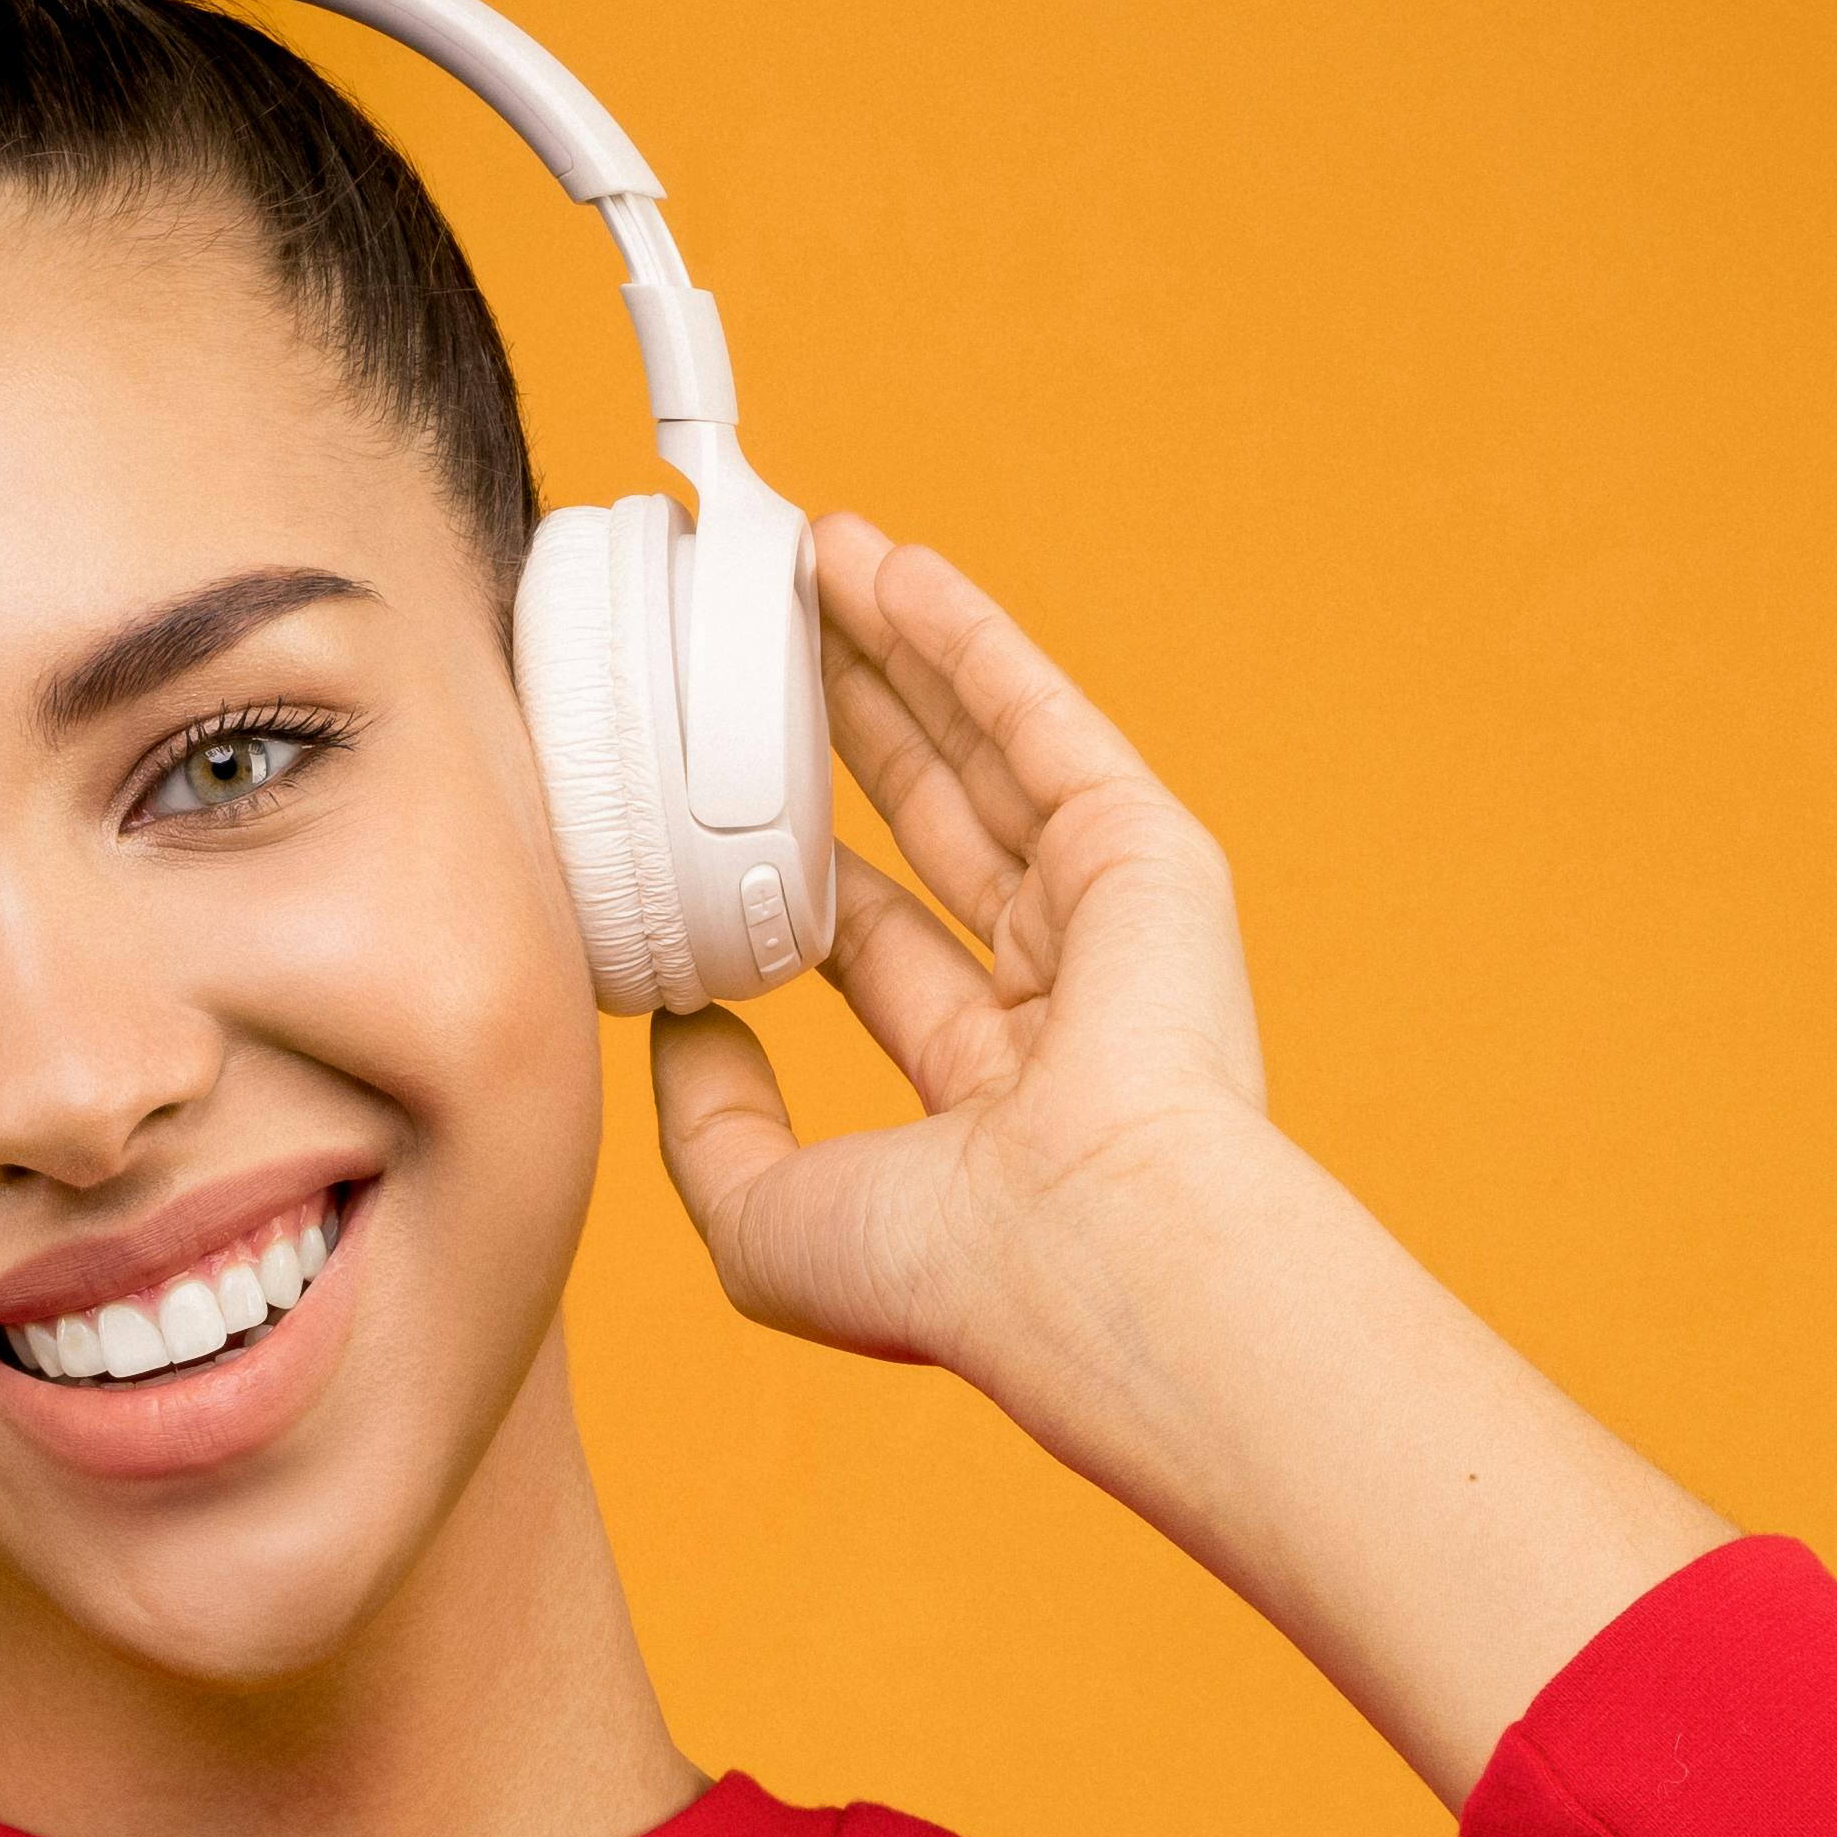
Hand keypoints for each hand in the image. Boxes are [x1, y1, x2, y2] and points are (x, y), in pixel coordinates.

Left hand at [649, 508, 1279, 1396]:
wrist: (1092, 1252)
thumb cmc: (949, 1271)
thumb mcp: (764, 1217)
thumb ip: (712, 1125)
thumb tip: (688, 1027)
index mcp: (979, 1094)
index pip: (868, 939)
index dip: (792, 855)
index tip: (717, 787)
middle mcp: (1052, 1001)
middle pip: (921, 820)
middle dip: (839, 721)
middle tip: (758, 637)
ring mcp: (1108, 922)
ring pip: (975, 752)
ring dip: (894, 653)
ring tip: (806, 565)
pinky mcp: (1148, 854)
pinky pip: (1038, 719)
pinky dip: (967, 641)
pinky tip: (892, 572)